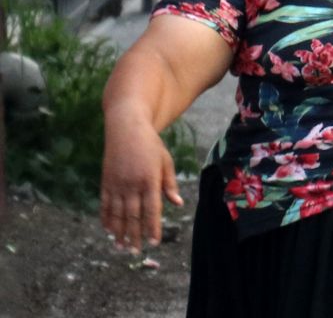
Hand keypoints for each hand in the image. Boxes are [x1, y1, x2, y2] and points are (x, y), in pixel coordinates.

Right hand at [101, 111, 181, 252]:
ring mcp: (117, 185)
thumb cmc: (151, 145)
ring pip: (118, 214)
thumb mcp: (166, 161)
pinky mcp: (106, 183)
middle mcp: (132, 185)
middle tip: (136, 252)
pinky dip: (106, 219)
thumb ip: (170, 184)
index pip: (152, 210)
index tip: (154, 242)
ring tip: (121, 248)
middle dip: (135, 236)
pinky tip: (108, 231)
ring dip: (119, 232)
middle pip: (133, 216)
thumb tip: (178, 204)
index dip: (153, 228)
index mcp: (150, 180)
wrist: (126, 129)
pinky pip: (105, 205)